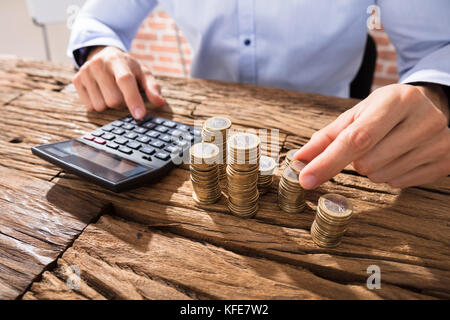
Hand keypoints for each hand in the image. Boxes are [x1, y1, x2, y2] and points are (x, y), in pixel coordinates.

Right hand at [72, 46, 165, 119]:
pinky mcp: (76, 81)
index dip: (133, 99)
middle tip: (123, 93)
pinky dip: (98, 104)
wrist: (103, 56)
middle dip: (122, 103)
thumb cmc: (127, 68)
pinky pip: (90, 107)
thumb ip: (152, 88)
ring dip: (110, 105)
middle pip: (113, 100)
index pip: (125, 81)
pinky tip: (101, 93)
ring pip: (101, 106)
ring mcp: (85, 72)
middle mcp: (98, 64)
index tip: (139, 115)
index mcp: (117, 60)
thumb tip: (160, 103)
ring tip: (111, 91)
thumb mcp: (142, 73)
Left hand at [294, 83, 449, 188]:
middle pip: (367, 162)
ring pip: (383, 176)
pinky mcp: (447, 159)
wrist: (429, 105)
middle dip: (357, 161)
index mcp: (396, 100)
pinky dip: (391, 175)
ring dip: (374, 169)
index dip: (328, 161)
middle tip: (369, 145)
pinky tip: (400, 156)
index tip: (306, 179)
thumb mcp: (356, 115)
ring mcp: (439, 141)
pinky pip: (401, 183)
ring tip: (387, 148)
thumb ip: (326, 137)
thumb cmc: (385, 110)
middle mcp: (423, 118)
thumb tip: (299, 159)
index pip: (357, 138)